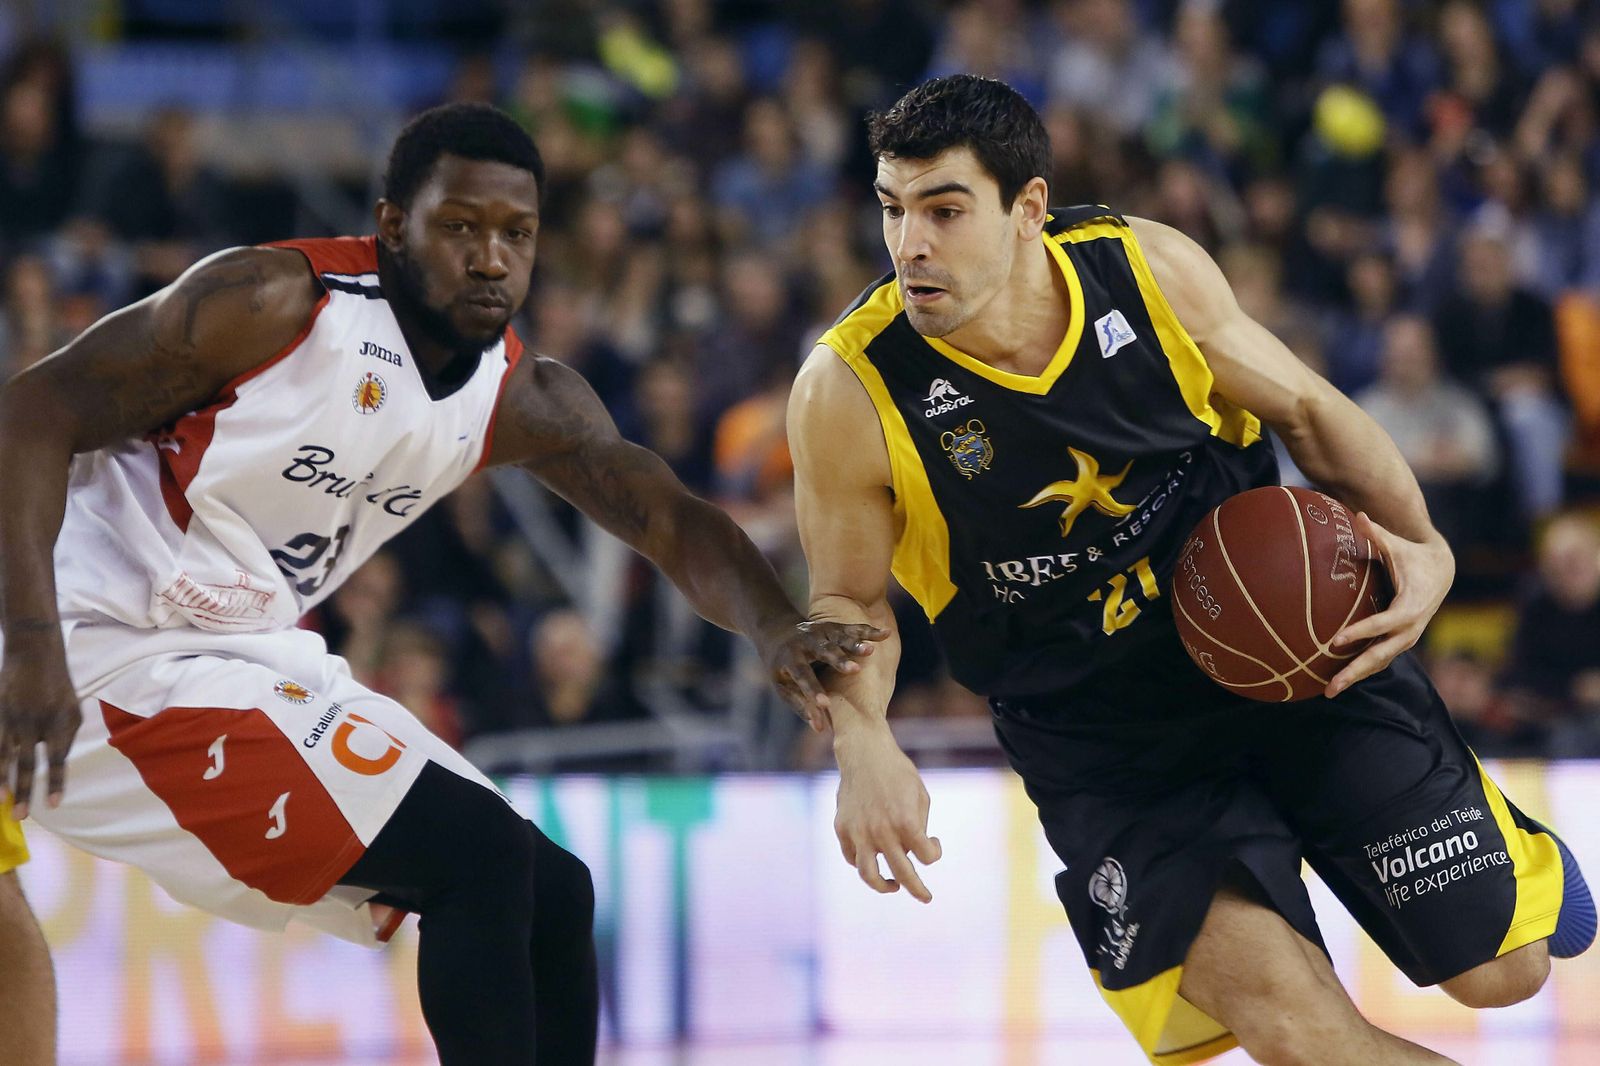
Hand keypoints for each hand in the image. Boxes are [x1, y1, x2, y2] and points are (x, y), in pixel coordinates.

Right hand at [0, 640, 81, 818]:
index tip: (52, 804)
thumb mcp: (73, 710)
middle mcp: (36, 722)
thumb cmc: (58, 686)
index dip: (55, 782)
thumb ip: (66, 737)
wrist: (36, 653)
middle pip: (28, 763)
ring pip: (5, 756)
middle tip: (20, 816)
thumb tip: (57, 762)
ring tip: (2, 801)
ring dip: (2, 781)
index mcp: (61, 722)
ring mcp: (13, 717)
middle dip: (23, 791)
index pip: (58, 759)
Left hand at [760, 619, 888, 731]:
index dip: (813, 690)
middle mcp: (805, 642)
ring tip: (870, 652)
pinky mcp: (833, 626)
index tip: (825, 704)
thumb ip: (802, 706)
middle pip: (823, 651)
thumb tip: (819, 729)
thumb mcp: (784, 686)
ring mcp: (820, 631)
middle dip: (838, 660)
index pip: (802, 675)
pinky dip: (869, 632)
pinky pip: (853, 629)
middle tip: (855, 670)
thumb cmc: (783, 669)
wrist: (778, 633)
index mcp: (790, 658)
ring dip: (856, 644)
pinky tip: (885, 634)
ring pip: (840, 637)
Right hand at [833, 722, 941, 901]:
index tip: (932, 842)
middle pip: (903, 875)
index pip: (927, 857)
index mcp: (906, 822)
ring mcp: (859, 832)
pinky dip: (863, 862)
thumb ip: (918, 827)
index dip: (934, 852)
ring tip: (892, 886)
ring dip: (883, 886)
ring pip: (869, 875)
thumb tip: (913, 852)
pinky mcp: (842, 828)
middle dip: (917, 890)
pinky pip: (852, 856)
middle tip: (926, 897)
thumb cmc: (898, 773)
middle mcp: (882, 831)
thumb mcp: (920, 796)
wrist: (864, 752)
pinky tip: (873, 858)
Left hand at [1326, 512, 1453, 696]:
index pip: (1382, 624)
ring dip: (1356, 677)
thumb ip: (1377, 534)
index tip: (1335, 641)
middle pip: (1380, 655)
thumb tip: (1359, 514)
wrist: (1442, 571)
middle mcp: (1410, 628)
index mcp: (1409, 606)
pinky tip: (1337, 679)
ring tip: (1328, 691)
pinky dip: (1361, 670)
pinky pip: (1380, 659)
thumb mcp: (1398, 546)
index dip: (1360, 632)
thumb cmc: (1413, 555)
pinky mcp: (1400, 642)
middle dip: (1355, 671)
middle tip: (1330, 686)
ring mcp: (1406, 638)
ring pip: (1380, 663)